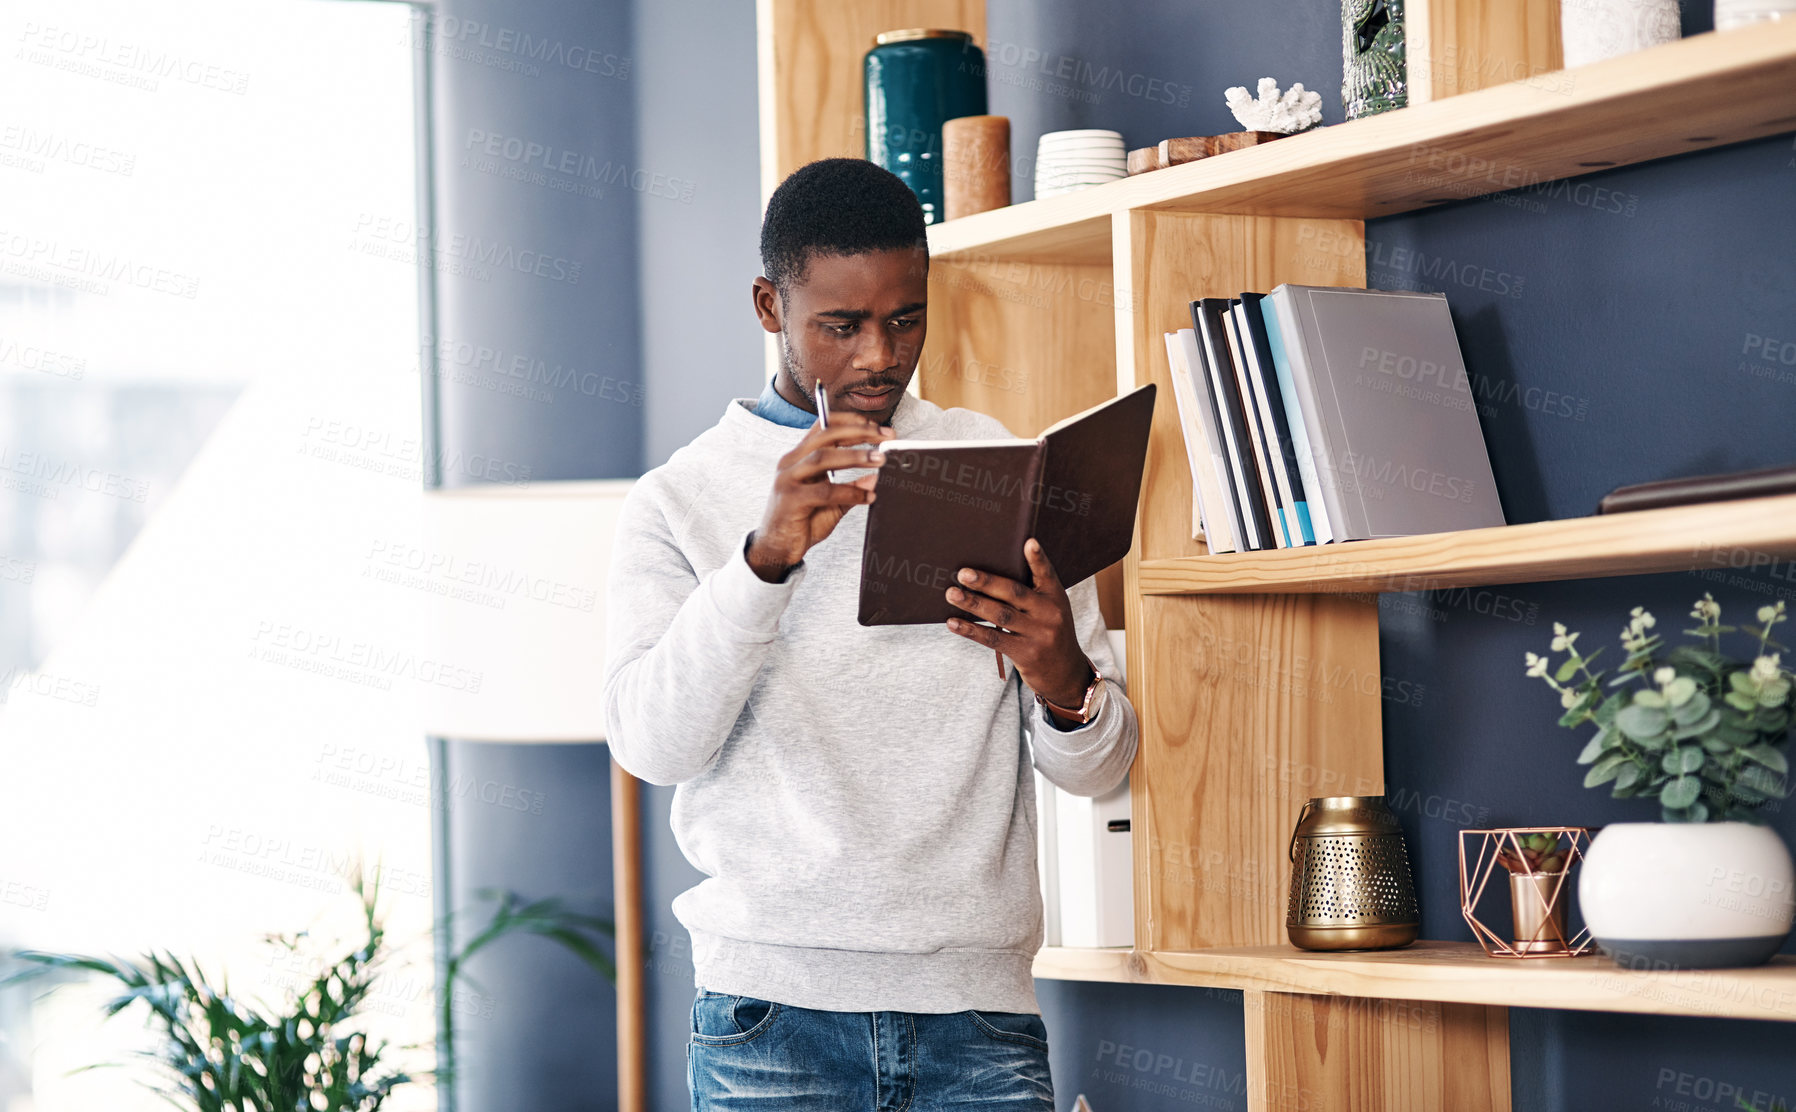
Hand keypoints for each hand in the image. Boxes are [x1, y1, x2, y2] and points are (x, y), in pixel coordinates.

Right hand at [745, 414, 891, 581]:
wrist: (776, 549)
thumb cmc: (802, 522)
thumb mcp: (832, 503)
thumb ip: (852, 489)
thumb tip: (876, 477)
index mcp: (800, 456)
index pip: (824, 425)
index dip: (852, 421)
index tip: (878, 427)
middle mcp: (791, 462)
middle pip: (826, 435)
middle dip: (858, 432)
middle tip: (886, 437)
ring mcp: (788, 479)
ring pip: (823, 457)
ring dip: (855, 456)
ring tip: (880, 459)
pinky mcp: (790, 499)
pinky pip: (824, 491)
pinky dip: (850, 492)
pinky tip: (868, 497)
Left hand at [944, 538, 1089, 706]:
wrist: (1065, 673)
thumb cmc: (1049, 632)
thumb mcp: (1051, 610)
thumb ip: (1030, 592)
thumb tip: (990, 576)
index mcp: (1056, 597)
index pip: (1046, 573)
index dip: (1037, 558)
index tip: (1028, 542)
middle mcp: (1050, 614)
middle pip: (1014, 593)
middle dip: (987, 582)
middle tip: (963, 573)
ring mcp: (1038, 635)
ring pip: (1000, 616)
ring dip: (973, 603)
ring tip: (952, 594)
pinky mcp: (1025, 654)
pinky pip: (993, 639)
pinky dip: (971, 630)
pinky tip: (953, 622)